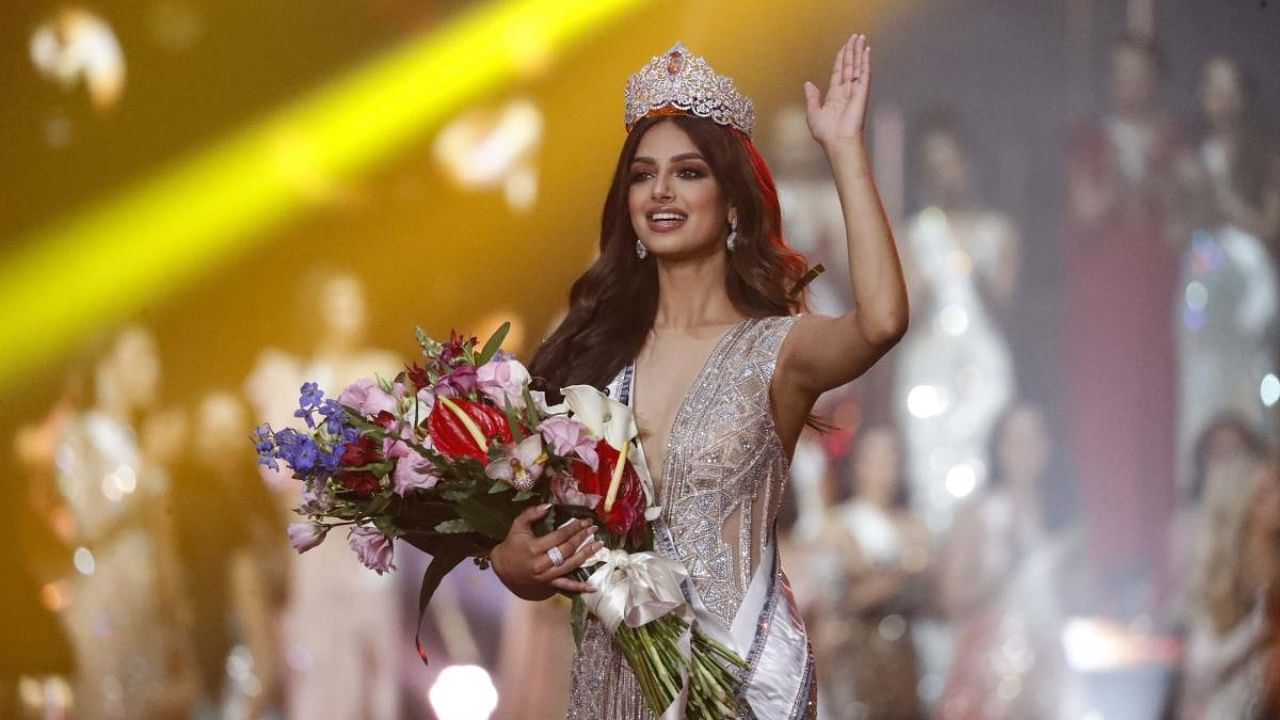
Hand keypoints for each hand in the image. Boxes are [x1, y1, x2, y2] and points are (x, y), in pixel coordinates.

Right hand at [490, 504, 600, 600]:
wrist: (502, 568)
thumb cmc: (512, 544)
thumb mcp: (517, 526)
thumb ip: (531, 514)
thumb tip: (548, 506)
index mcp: (534, 548)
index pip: (559, 537)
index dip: (574, 528)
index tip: (585, 521)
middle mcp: (541, 564)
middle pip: (567, 550)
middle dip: (582, 538)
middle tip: (593, 529)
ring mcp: (546, 576)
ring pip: (570, 566)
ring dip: (586, 555)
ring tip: (598, 545)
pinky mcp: (549, 584)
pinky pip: (566, 586)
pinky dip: (580, 587)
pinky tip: (593, 586)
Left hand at [804, 34, 871, 150]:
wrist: (838, 142)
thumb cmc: (827, 134)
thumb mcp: (813, 114)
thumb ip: (812, 97)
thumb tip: (808, 84)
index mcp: (834, 96)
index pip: (838, 72)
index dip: (841, 59)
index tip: (844, 47)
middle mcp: (846, 92)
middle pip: (849, 66)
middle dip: (851, 51)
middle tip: (855, 37)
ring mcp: (855, 91)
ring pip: (857, 66)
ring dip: (858, 52)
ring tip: (860, 38)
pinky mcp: (862, 92)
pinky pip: (864, 73)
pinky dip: (865, 61)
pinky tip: (866, 51)